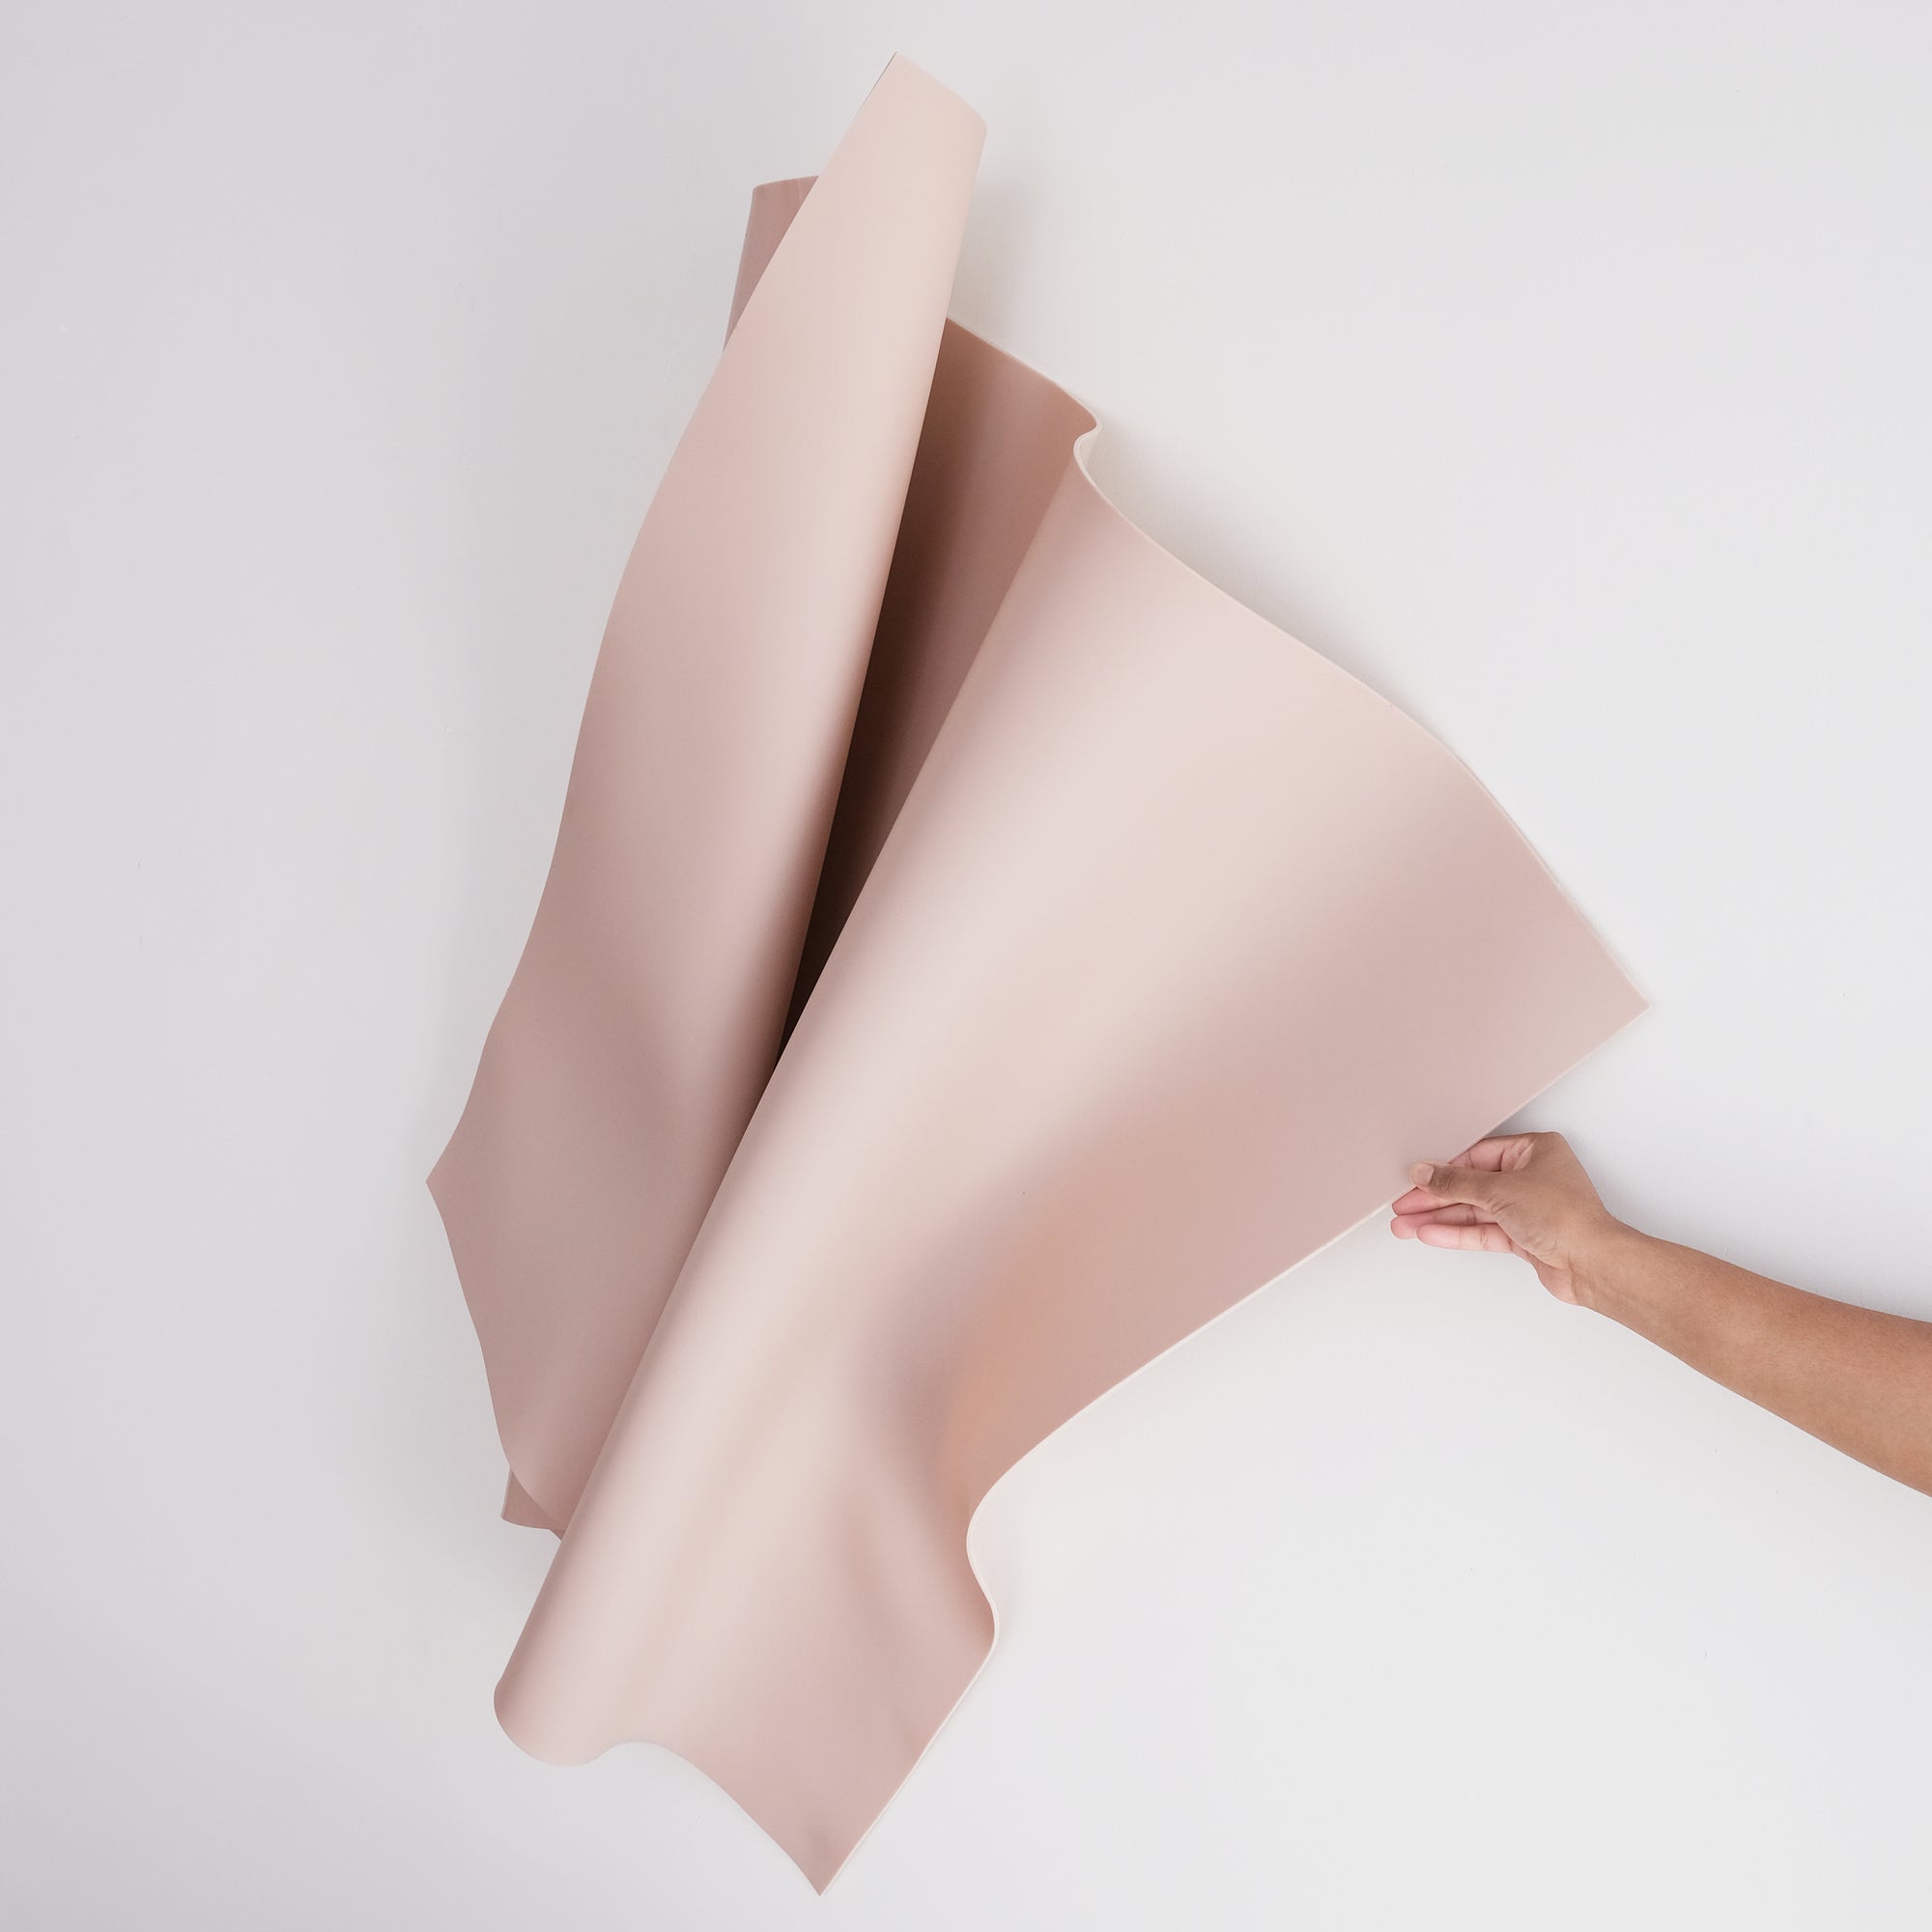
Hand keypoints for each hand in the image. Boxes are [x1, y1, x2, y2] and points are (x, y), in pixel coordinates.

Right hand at [1389, 1131, 1626, 1304]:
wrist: (1592, 1263)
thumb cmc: (1566, 1217)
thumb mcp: (1500, 1190)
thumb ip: (1457, 1182)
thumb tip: (1426, 1172)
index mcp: (1534, 1150)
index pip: (1475, 1155)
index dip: (1443, 1168)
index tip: (1415, 1178)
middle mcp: (1531, 1176)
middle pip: (1471, 1184)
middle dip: (1435, 1198)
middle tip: (1403, 1205)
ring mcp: (1527, 1208)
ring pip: (1474, 1210)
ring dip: (1440, 1218)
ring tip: (1406, 1225)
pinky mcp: (1523, 1236)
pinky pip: (1483, 1231)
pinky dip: (1456, 1233)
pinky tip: (1430, 1234)